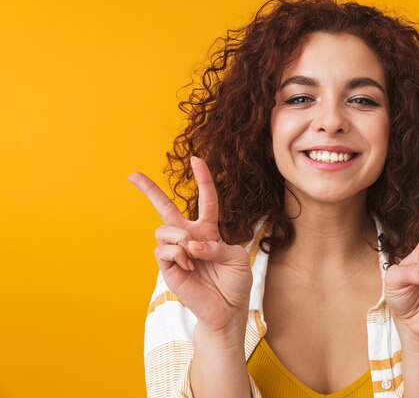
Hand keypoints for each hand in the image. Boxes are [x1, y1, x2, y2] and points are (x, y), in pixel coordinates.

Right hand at [128, 156, 251, 333]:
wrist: (227, 310)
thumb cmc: (235, 283)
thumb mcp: (236, 259)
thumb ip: (216, 246)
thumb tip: (190, 243)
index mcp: (209, 231)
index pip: (206, 200)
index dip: (202, 179)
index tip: (196, 160)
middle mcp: (189, 237)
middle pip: (165, 208)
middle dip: (149, 190)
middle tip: (132, 174)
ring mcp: (176, 252)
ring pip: (164, 230)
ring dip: (180, 238)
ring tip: (193, 255)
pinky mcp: (168, 267)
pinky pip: (162, 250)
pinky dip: (177, 254)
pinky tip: (189, 265)